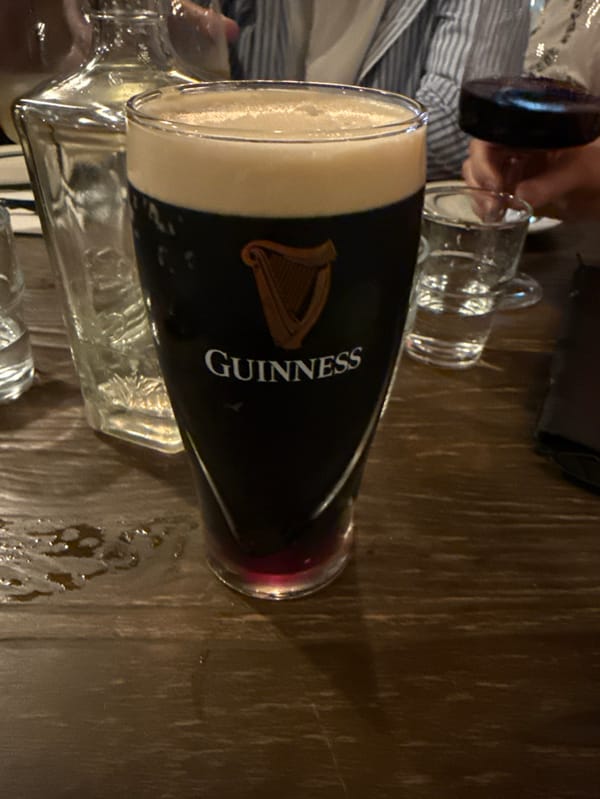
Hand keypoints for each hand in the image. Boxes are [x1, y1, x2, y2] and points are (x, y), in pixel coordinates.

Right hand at [463, 137, 599, 220]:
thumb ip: (548, 184)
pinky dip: (485, 206)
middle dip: (479, 180)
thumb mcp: (577, 173)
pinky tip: (494, 217)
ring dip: (478, 195)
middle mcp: (517, 146)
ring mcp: (514, 167)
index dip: (483, 158)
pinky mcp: (513, 188)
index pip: (492, 135)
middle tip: (492, 206)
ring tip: (492, 214)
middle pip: (479, 156)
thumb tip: (517, 199)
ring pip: (479, 175)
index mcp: (530, 131)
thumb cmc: (598, 171)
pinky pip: (489, 194)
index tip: (493, 183)